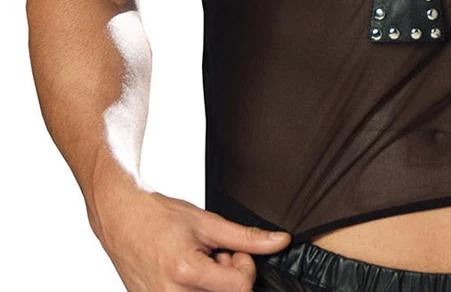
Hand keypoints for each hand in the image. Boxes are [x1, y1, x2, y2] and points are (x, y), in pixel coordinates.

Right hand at [94, 189, 291, 290]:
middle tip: (216, 256)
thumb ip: (246, 237)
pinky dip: (195, 291)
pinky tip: (186, 274)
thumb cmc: (159, 216)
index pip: (240, 288)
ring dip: (212, 286)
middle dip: (229, 277)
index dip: (245, 268)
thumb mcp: (207, 222)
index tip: (234, 253)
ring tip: (200, 263)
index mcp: (186, 272)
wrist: (120, 218)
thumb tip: (279, 242)